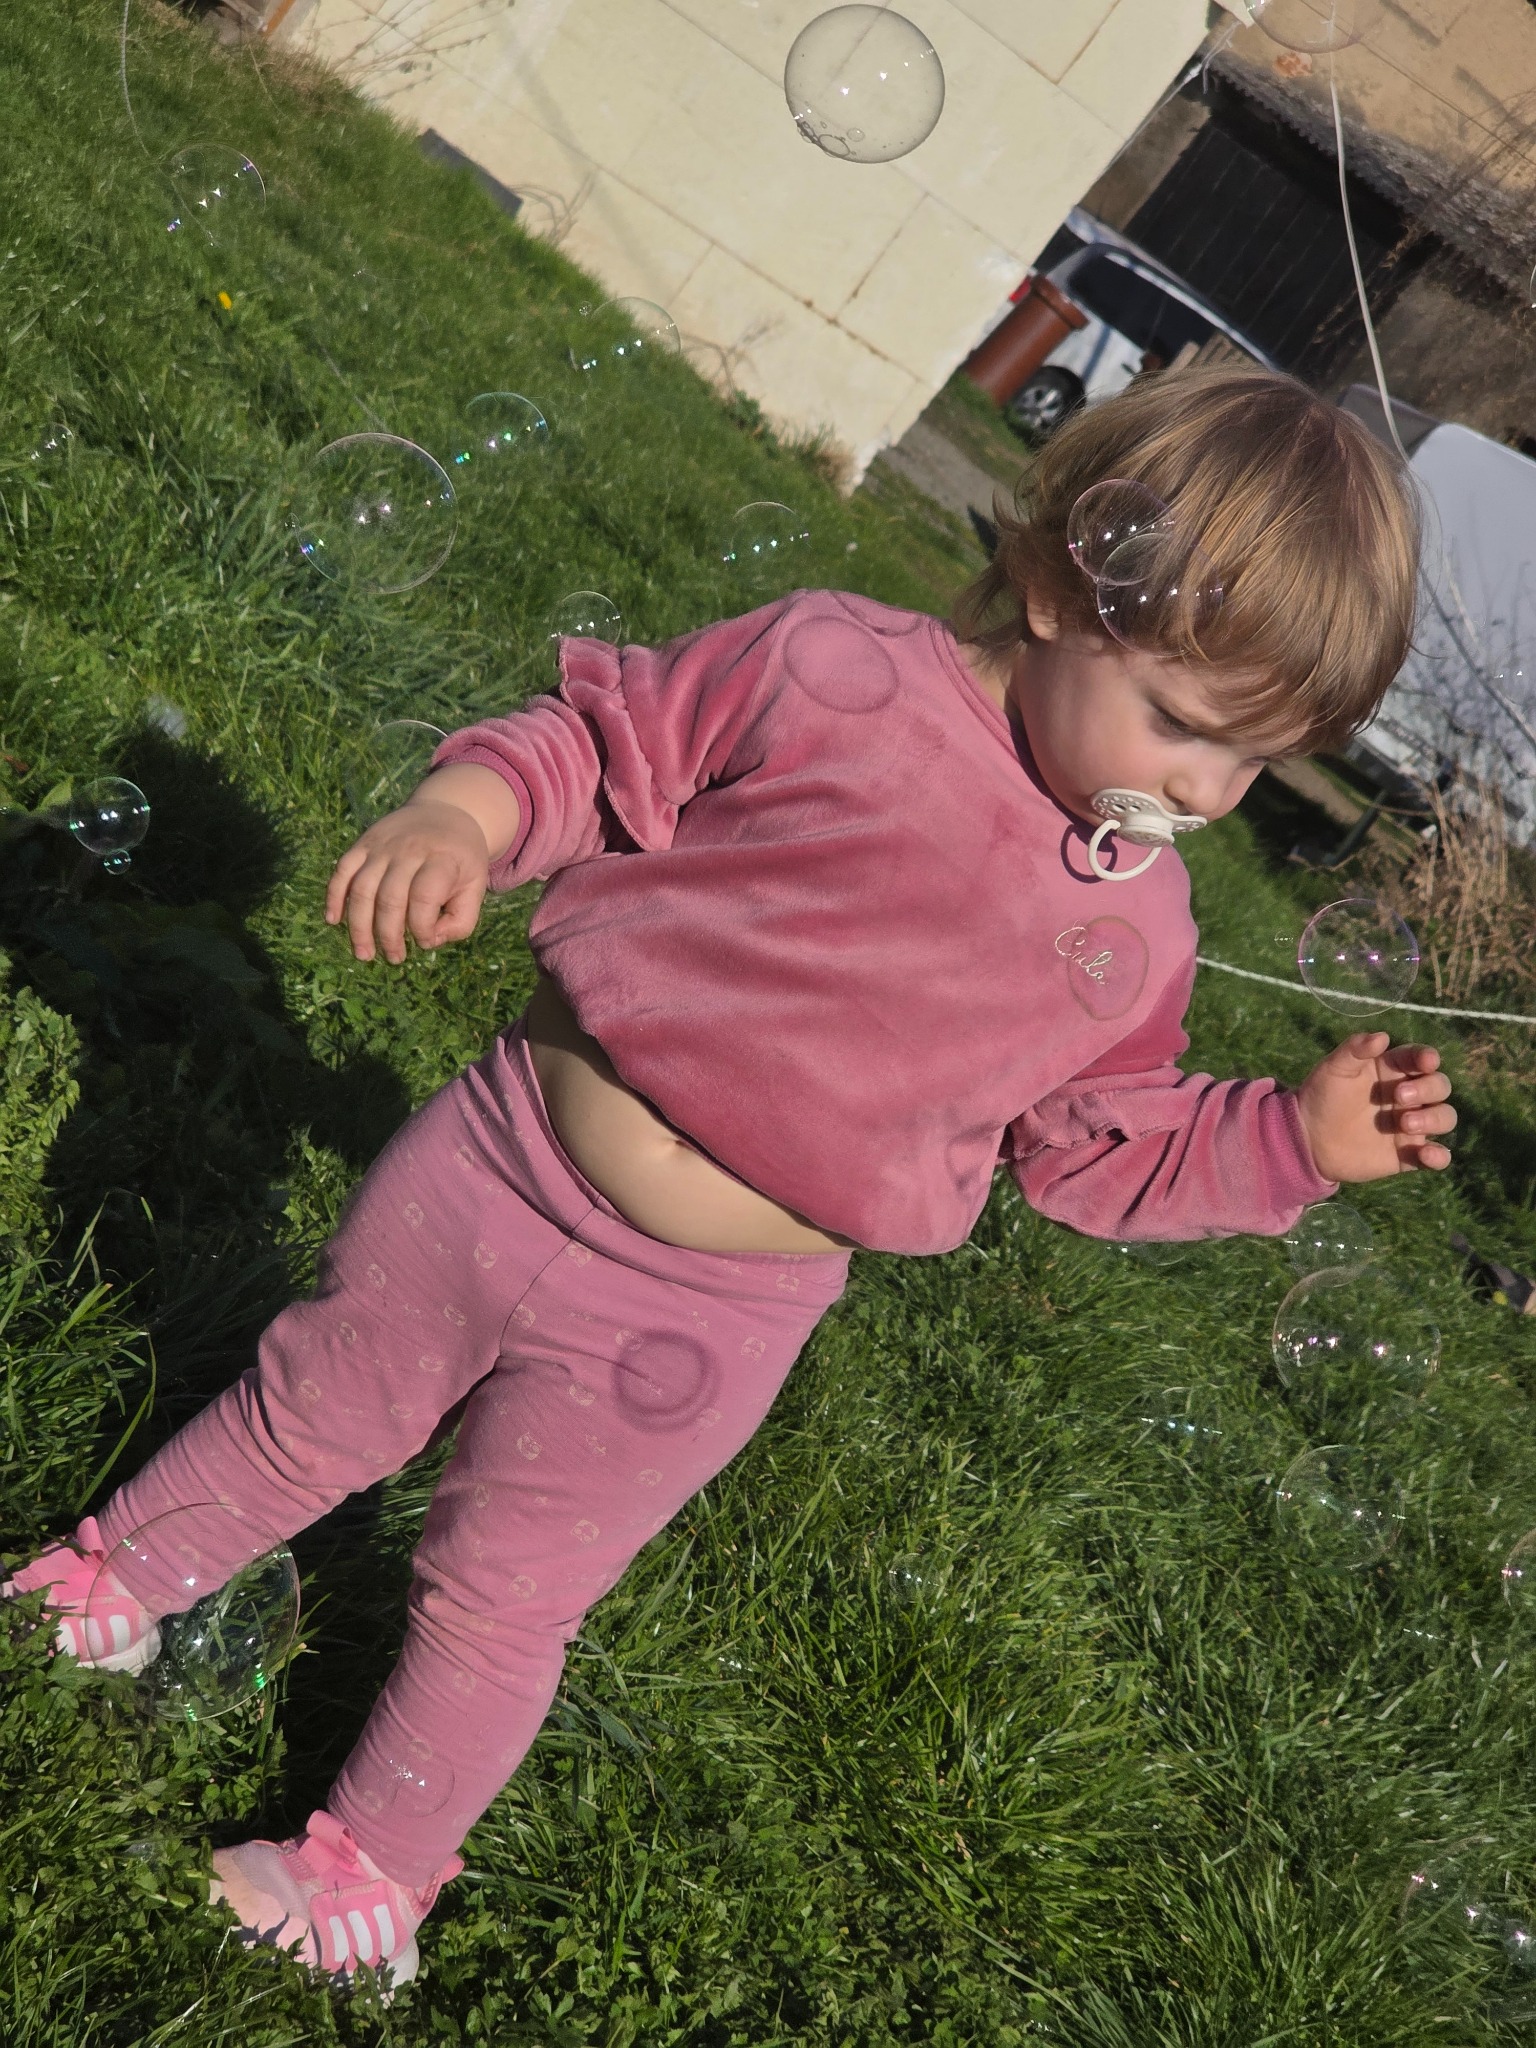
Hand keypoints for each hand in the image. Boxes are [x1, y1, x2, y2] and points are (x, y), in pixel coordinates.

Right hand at [325, 798, 489, 963]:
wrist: (446, 810)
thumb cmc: (461, 858)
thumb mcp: (476, 885)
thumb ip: (461, 920)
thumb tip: (428, 942)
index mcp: (441, 859)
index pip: (424, 898)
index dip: (422, 928)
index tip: (425, 942)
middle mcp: (409, 850)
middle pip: (389, 898)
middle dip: (388, 936)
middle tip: (394, 958)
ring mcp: (382, 845)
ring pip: (362, 889)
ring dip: (359, 926)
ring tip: (364, 953)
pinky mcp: (363, 843)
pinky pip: (342, 870)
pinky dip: (334, 896)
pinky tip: (333, 920)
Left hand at [1295, 1032, 1456, 1182]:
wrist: (1308, 1138)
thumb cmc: (1322, 1096)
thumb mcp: (1334, 1069)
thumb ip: (1355, 1050)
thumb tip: (1382, 1037)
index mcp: (1393, 1070)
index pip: (1420, 1058)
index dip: (1427, 1058)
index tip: (1426, 1061)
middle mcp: (1409, 1095)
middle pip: (1439, 1086)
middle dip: (1428, 1089)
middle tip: (1400, 1096)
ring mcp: (1412, 1125)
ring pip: (1445, 1117)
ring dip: (1434, 1118)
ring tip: (1405, 1123)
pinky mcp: (1408, 1153)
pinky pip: (1436, 1155)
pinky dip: (1439, 1156)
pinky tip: (1428, 1155)